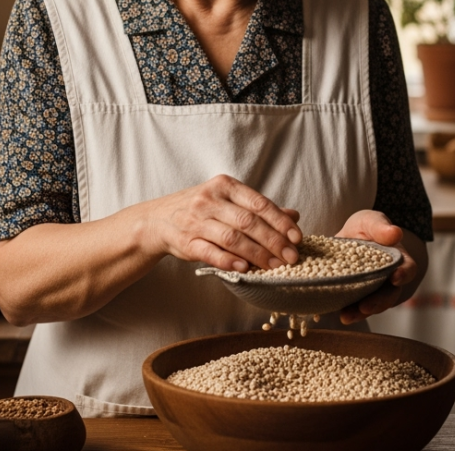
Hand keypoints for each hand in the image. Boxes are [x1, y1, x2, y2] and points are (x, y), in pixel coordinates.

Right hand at [141, 175, 301, 272]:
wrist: (157, 220)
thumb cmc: (200, 210)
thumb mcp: (228, 201)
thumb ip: (259, 208)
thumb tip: (294, 216)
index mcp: (224, 186)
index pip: (259, 204)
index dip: (280, 222)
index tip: (297, 237)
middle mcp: (209, 200)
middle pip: (248, 222)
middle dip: (273, 241)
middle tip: (291, 257)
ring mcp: (196, 220)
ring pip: (232, 238)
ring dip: (256, 254)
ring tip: (274, 266)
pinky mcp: (185, 241)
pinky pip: (210, 252)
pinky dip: (228, 260)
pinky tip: (245, 268)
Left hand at [335, 210, 421, 324]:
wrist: (347, 239)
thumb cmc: (364, 229)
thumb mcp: (370, 221)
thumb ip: (380, 227)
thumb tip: (396, 233)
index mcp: (397, 260)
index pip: (408, 269)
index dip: (404, 275)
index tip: (395, 278)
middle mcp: (388, 279)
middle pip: (389, 294)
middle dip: (378, 302)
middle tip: (366, 307)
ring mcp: (372, 291)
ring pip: (372, 305)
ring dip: (360, 313)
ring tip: (346, 316)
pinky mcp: (356, 297)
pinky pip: (354, 307)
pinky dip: (347, 312)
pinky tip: (338, 314)